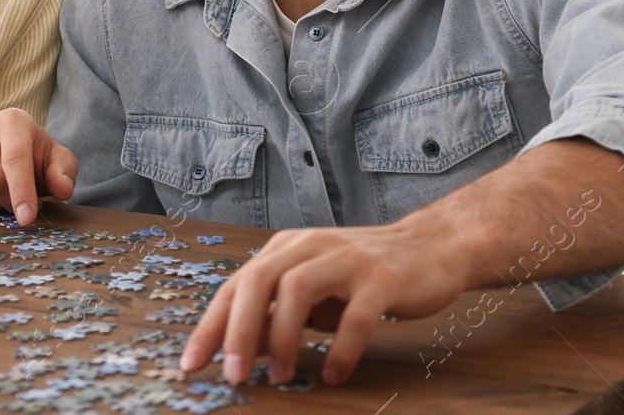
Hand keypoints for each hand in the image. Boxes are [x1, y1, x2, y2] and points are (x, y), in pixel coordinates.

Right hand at [0, 107, 77, 225]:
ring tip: (2, 196)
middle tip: (21, 205)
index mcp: (12, 120)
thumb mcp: (57, 161)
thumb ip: (64, 173)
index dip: (21, 192)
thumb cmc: (35, 157)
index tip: (27, 219)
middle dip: (9, 202)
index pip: (14, 159)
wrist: (8, 148)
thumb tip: (63, 189)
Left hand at [181, 223, 467, 385]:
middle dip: (237, 330)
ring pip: (297, 289)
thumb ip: (279, 312)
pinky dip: (340, 348)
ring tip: (279, 376)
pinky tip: (334, 374)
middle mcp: (311, 246)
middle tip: (232, 375)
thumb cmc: (363, 274)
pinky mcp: (382, 278)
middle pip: (258, 280)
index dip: (211, 325)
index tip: (191, 364)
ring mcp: (347, 259)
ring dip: (281, 337)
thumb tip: (239, 351)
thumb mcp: (314, 289)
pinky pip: (356, 316)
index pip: (236, 285)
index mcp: (287, 248)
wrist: (431, 247)